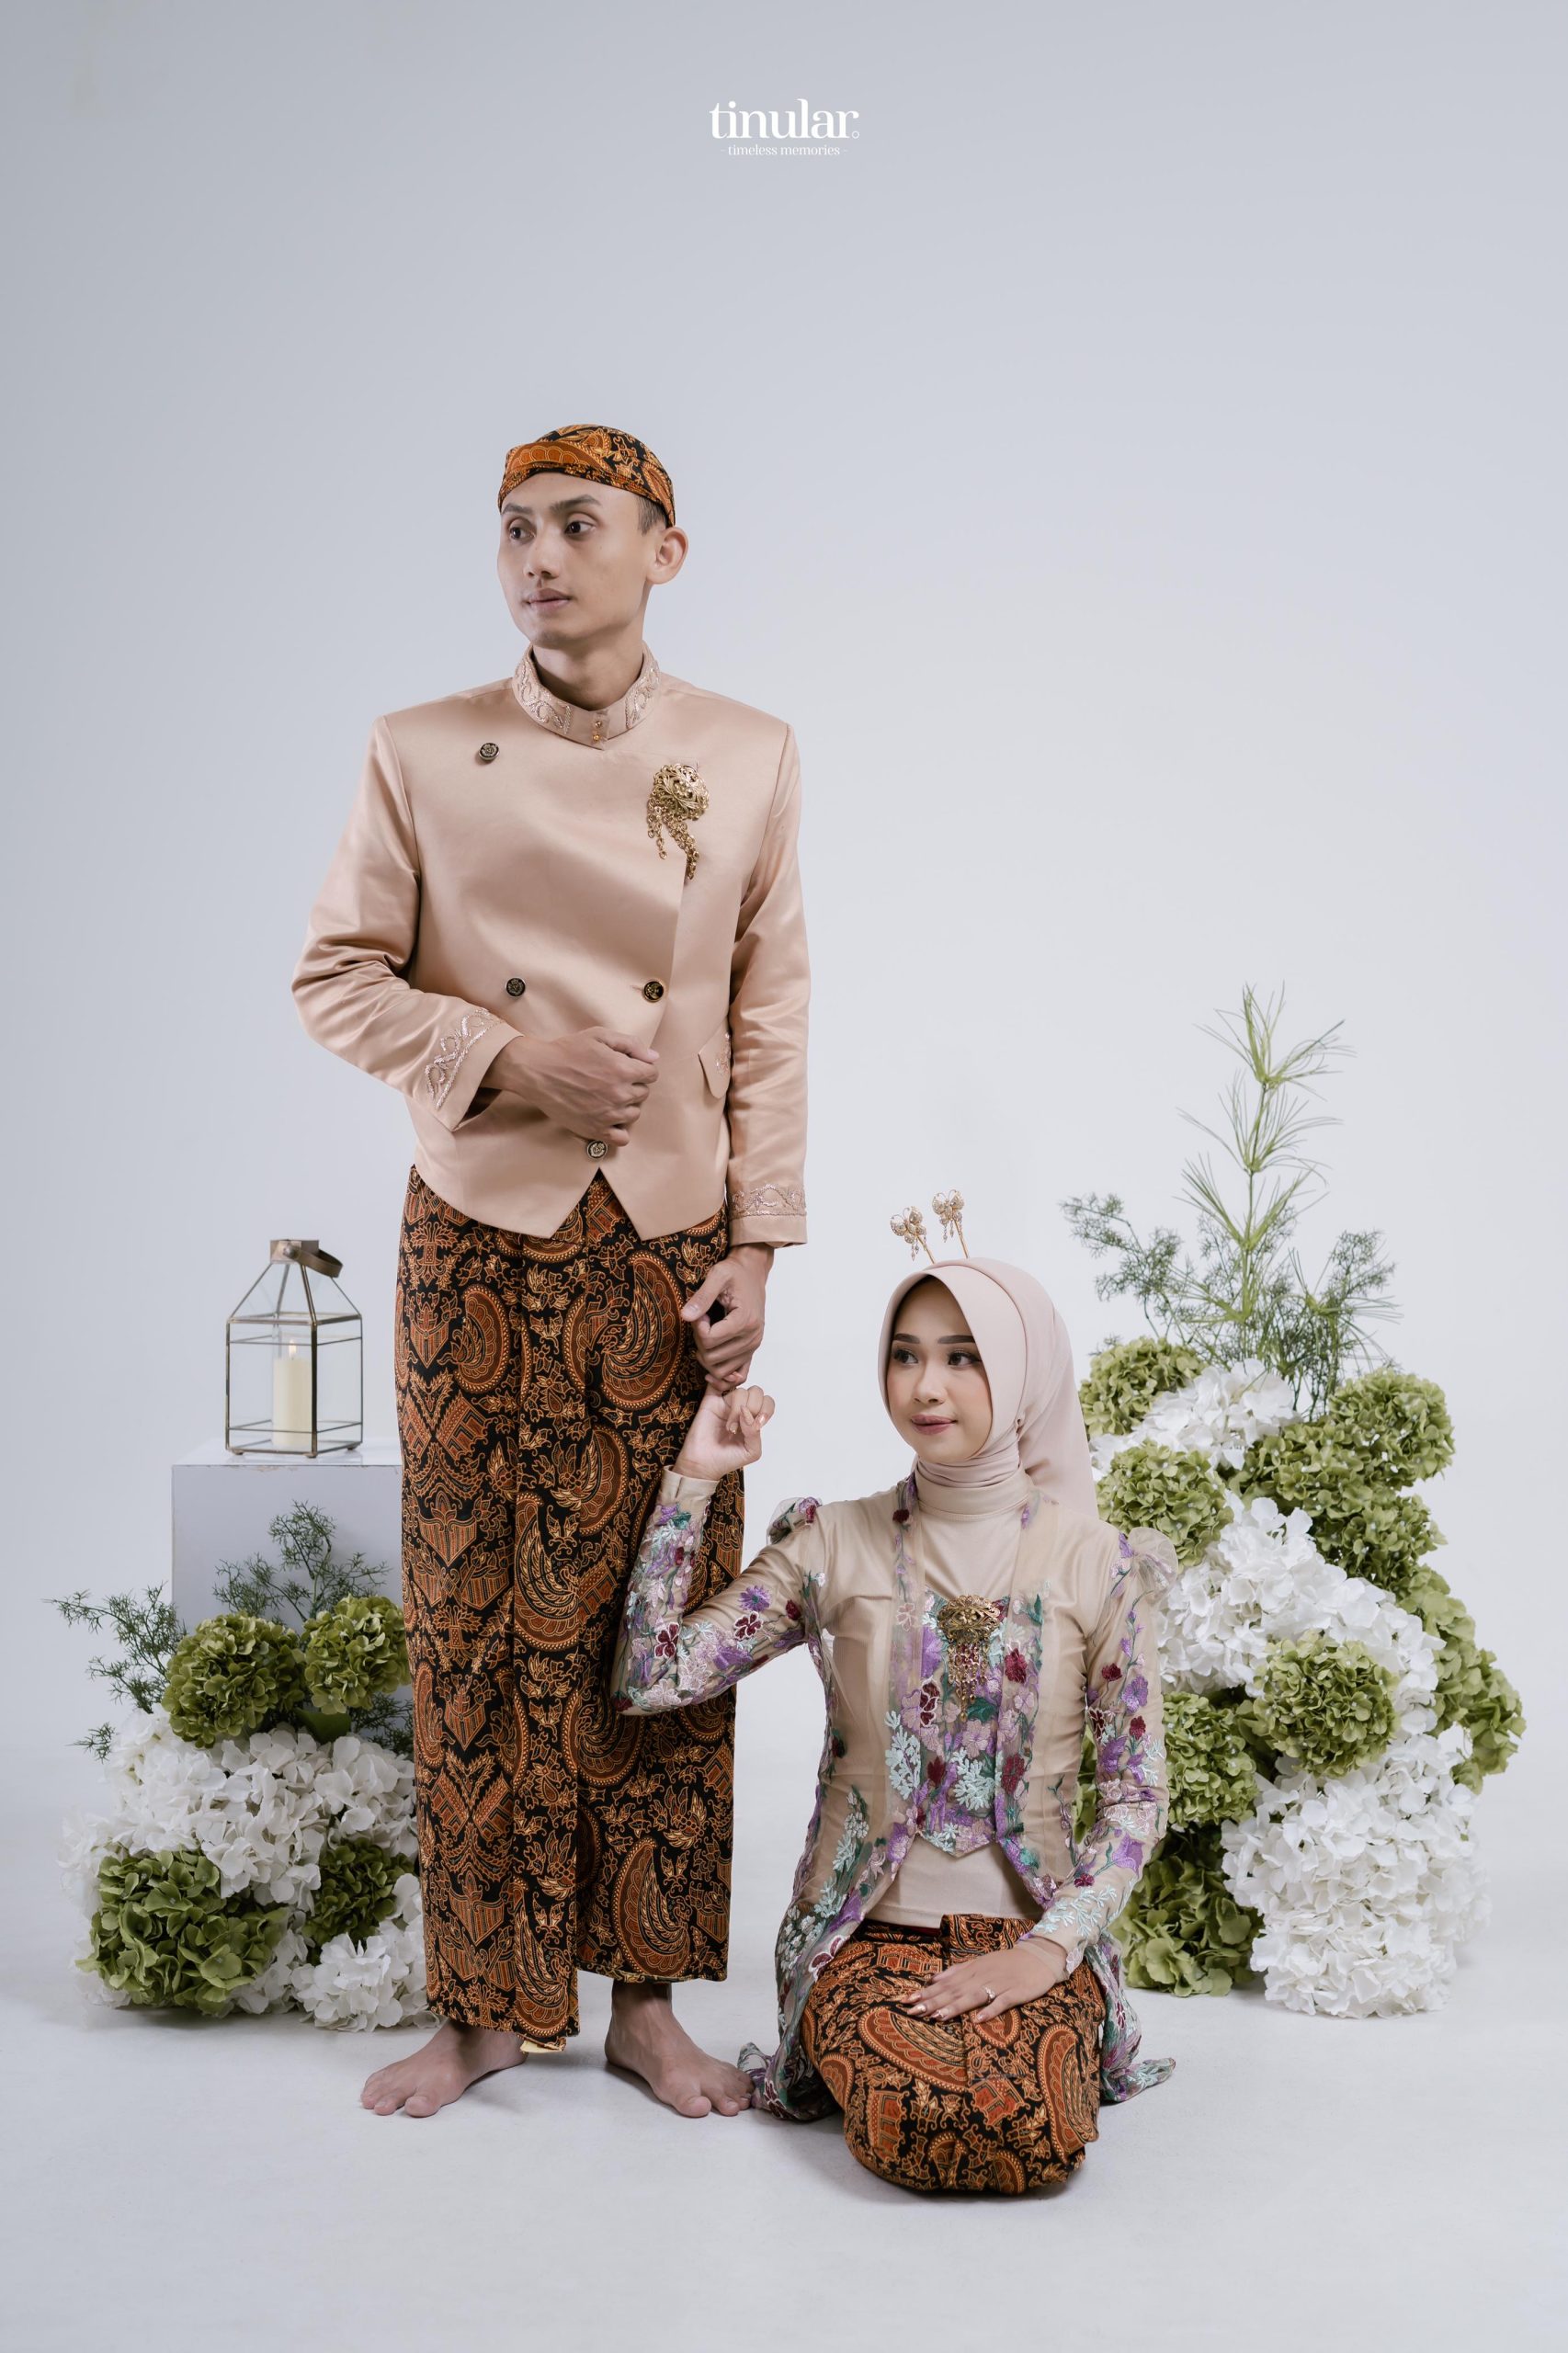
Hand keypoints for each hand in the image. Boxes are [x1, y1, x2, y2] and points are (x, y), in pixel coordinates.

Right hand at [491, 1028, 658, 1144]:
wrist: (538, 1071)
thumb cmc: (567, 1051)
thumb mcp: (600, 1036)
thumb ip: (631, 1044)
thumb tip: (654, 1058)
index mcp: (624, 1070)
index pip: (652, 1074)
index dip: (641, 1069)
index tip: (627, 1068)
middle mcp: (620, 1094)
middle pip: (643, 1094)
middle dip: (632, 1085)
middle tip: (612, 1080)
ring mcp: (608, 1115)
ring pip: (634, 1114)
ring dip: (626, 1106)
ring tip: (608, 1098)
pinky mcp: (595, 1130)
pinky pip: (622, 1138)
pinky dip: (619, 1130)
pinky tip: (609, 1119)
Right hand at [674, 1385, 774, 1480]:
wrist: (703, 1464)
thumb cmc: (728, 1459)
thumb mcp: (752, 1451)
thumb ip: (755, 1432)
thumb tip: (747, 1413)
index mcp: (753, 1419)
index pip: (767, 1402)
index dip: (766, 1409)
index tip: (759, 1424)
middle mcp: (742, 1408)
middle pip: (756, 1392)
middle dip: (753, 1408)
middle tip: (740, 1428)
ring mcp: (726, 1404)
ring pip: (740, 1390)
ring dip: (737, 1410)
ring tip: (729, 1427)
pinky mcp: (711, 1402)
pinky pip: (717, 1383)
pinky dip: (721, 1379)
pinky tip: (725, 1381)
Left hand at [681, 1248, 770, 1390]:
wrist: (752, 1274)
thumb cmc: (735, 1273)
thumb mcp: (717, 1276)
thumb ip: (701, 1297)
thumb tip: (684, 1317)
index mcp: (745, 1320)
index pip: (709, 1340)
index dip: (697, 1328)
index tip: (699, 1313)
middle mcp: (752, 1337)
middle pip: (713, 1357)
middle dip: (700, 1341)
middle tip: (701, 1322)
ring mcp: (753, 1346)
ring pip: (721, 1370)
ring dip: (707, 1355)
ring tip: (707, 1334)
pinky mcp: (752, 1350)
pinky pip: (738, 1375)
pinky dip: (722, 1376)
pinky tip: (709, 1364)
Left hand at [897, 1936, 1068, 2022]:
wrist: (1038, 1957)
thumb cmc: (1006, 1963)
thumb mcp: (979, 1963)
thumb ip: (957, 1971)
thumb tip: (933, 1979)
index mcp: (972, 1970)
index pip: (944, 1983)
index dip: (925, 1993)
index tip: (905, 2001)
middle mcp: (982, 1976)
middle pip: (954, 1990)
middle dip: (932, 2001)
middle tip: (911, 2011)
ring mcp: (999, 1984)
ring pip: (973, 1996)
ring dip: (955, 2006)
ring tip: (937, 2017)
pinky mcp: (1015, 1993)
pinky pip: (1001, 2003)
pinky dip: (989, 2011)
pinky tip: (977, 2021)